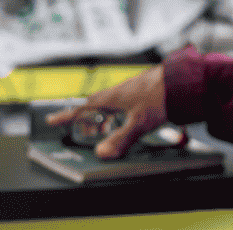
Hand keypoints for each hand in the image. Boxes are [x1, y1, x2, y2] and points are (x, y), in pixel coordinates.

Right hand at [45, 64, 166, 159]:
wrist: (181, 79)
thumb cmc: (160, 95)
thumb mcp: (139, 122)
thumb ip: (121, 139)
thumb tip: (102, 153)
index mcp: (112, 97)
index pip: (83, 108)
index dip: (67, 115)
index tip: (51, 119)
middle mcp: (118, 92)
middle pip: (94, 105)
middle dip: (83, 116)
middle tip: (74, 124)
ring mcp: (130, 91)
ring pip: (108, 104)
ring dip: (101, 116)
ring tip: (99, 127)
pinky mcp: (141, 92)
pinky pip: (121, 104)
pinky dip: (117, 114)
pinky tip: (125, 119)